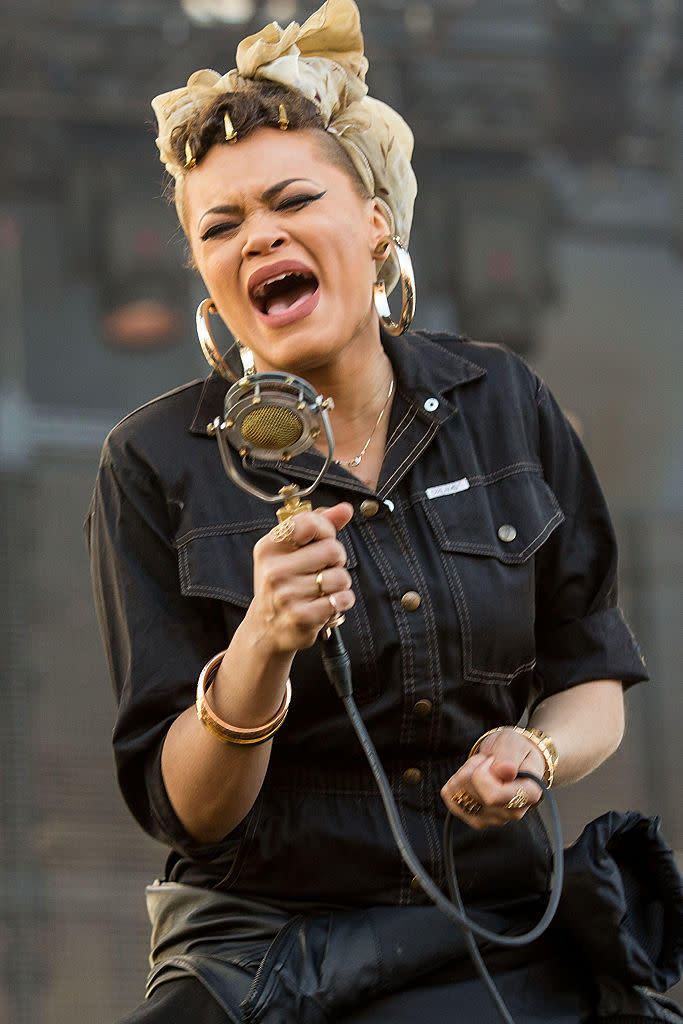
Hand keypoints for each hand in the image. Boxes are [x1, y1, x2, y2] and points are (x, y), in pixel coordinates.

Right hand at [249, 502, 355, 652]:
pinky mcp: (302, 617)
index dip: (325, 529)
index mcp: (268, 548)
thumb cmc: (282, 583)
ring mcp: (287, 595)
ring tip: (323, 588)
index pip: (309, 523)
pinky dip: (342, 600)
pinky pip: (342, 599)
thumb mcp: (290, 551)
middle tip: (323, 569)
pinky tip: (328, 602)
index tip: (322, 540)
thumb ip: (319, 525)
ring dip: (340, 583)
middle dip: (336, 559)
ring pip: (340, 576)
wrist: (267, 628)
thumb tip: (345, 508)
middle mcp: (274, 570)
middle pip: (332, 549)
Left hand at [440, 727, 545, 829]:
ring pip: (460, 795)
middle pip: (473, 793)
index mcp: (529, 795)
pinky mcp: (475, 819)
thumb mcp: (515, 743)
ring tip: (481, 767)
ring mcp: (493, 819)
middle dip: (473, 768)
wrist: (510, 759)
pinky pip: (451, 798)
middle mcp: (512, 812)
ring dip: (464, 773)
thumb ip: (510, 757)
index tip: (491, 760)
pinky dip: (456, 782)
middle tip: (487, 760)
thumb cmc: (516, 750)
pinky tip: (471, 777)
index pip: (493, 796)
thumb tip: (505, 770)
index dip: (483, 773)